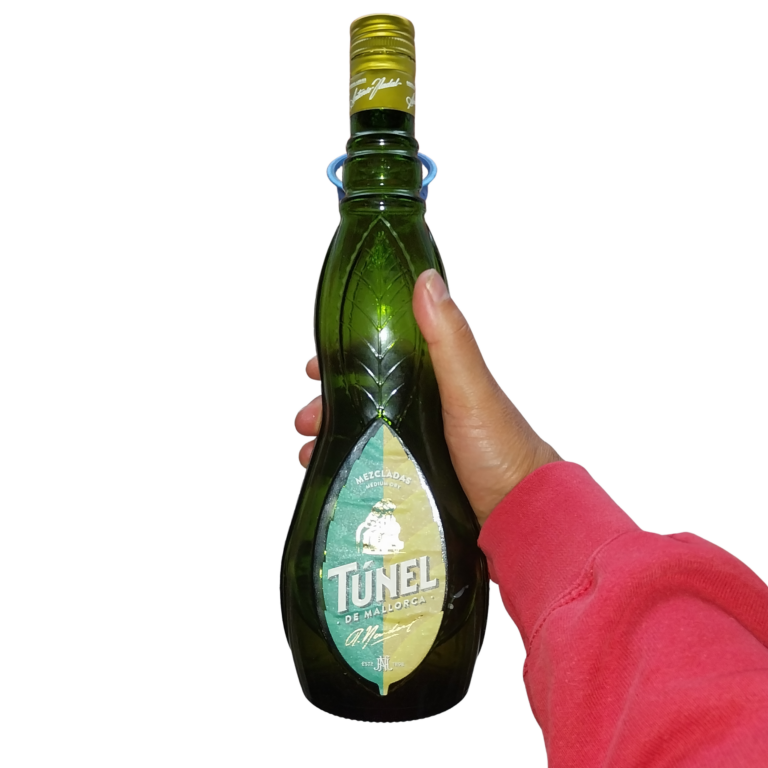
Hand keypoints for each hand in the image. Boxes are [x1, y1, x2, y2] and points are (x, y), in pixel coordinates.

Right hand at [294, 269, 561, 526]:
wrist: (522, 514)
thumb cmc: (502, 449)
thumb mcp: (472, 390)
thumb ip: (450, 340)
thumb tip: (426, 280)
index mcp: (437, 377)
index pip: (382, 356)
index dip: (344, 357)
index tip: (314, 366)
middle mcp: (426, 406)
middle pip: (365, 396)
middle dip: (329, 404)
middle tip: (305, 420)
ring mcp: (421, 442)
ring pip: (365, 431)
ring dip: (333, 436)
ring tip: (310, 453)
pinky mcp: (418, 475)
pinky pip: (374, 463)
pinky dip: (350, 465)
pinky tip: (331, 476)